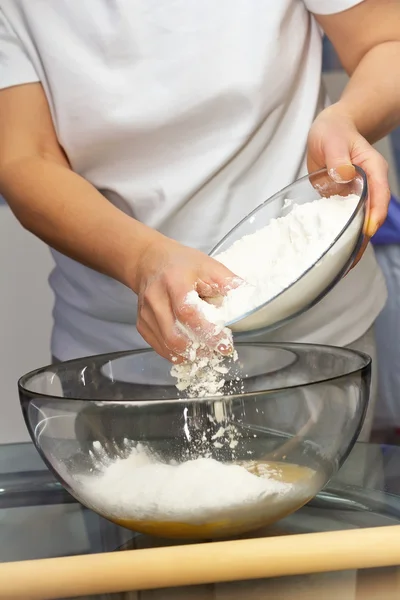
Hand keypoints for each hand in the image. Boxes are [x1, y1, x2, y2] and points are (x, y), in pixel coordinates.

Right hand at [133, 236, 238, 361]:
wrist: (150, 261)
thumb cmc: (181, 264)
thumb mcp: (208, 265)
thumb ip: (228, 282)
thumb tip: (249, 297)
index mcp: (174, 282)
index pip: (188, 313)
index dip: (208, 332)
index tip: (225, 344)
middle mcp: (156, 299)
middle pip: (175, 336)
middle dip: (200, 349)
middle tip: (217, 351)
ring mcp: (146, 314)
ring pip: (168, 347)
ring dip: (190, 355)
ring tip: (206, 350)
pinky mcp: (142, 325)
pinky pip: (160, 348)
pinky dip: (177, 354)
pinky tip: (191, 349)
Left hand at [307, 104, 390, 252]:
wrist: (331, 131)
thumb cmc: (334, 132)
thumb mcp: (333, 140)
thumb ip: (338, 158)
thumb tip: (345, 174)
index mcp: (372, 170)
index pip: (379, 195)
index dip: (375, 215)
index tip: (367, 231)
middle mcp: (369, 187)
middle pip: (371, 217)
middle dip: (362, 240)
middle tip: (348, 262)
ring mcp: (357, 198)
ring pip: (358, 224)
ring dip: (351, 244)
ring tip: (338, 266)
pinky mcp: (344, 204)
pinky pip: (344, 223)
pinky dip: (339, 237)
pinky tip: (329, 254)